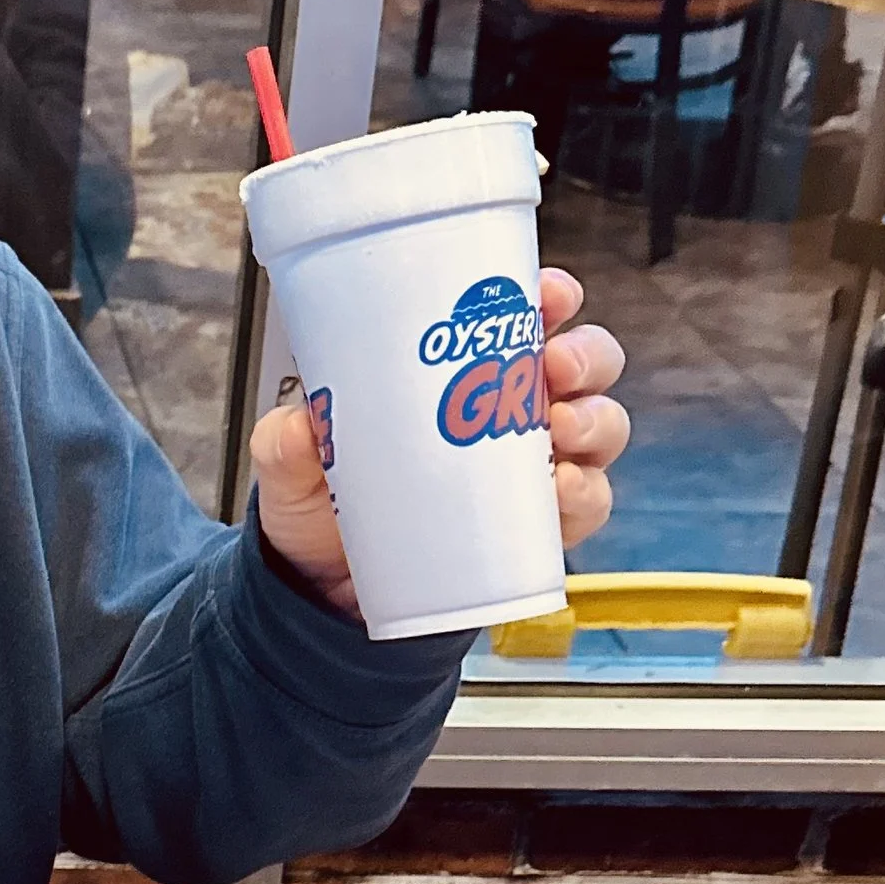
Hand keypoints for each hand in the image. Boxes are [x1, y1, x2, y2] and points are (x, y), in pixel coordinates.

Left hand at [249, 266, 628, 620]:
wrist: (325, 589)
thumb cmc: (322, 503)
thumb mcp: (290, 463)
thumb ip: (285, 443)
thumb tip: (300, 427)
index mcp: (463, 371)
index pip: (524, 318)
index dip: (550, 298)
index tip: (548, 294)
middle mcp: (512, 411)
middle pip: (583, 365)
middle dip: (585, 354)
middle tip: (554, 362)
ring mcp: (531, 469)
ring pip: (599, 427)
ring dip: (595, 419)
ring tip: (561, 426)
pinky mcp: (537, 527)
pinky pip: (586, 505)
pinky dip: (584, 495)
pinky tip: (561, 489)